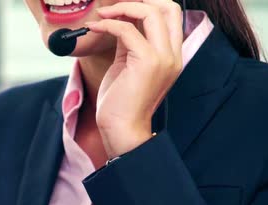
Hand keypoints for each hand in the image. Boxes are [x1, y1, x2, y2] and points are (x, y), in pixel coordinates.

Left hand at [86, 0, 182, 157]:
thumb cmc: (121, 102)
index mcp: (171, 55)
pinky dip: (108, 25)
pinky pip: (127, 30)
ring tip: (102, 14)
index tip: (122, 6)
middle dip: (139, 0)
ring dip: (122, 7)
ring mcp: (163, 58)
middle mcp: (173, 54)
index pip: (171, 14)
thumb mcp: (127, 65)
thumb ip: (129, 43)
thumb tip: (120, 21)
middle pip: (168, 7)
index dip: (148, 3)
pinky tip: (95, 28)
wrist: (121, 130)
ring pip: (152, 12)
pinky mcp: (147, 62)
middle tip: (114, 5)